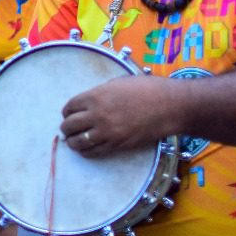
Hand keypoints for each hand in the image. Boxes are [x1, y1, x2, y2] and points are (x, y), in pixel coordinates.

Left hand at [60, 75, 179, 157]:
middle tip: (66, 129)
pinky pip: (95, 152)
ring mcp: (107, 132)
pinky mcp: (118, 145)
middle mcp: (97, 115)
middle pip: (70, 125)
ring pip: (79, 141)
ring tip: (72, 141)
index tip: (68, 114)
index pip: (70, 107)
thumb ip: (99, 93)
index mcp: (95, 96)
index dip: (66, 111)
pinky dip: (86, 151)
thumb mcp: (117, 83)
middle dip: (66, 127)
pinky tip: (85, 149)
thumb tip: (89, 102)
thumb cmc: (146, 89)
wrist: (169, 105)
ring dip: (72, 142)